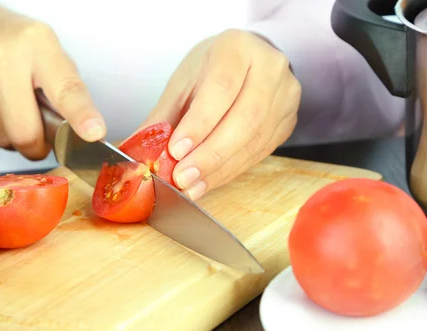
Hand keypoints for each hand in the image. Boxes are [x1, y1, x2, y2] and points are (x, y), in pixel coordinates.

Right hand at [0, 0, 105, 159]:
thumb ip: (66, 92)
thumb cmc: (11, 45)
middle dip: (35, 146)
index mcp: (38, 45)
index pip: (65, 88)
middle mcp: (2, 56)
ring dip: (8, 138)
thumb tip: (82, 134)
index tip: (93, 133)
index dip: (81, 115)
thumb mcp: (48, 54)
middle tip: (37, 138)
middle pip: (24, 131)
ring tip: (7, 111)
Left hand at [142, 29, 300, 199]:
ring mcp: (285, 97)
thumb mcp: (182, 84)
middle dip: (211, 154)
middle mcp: (270, 68)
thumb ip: (163, 117)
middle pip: (246, 118)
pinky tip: (208, 181)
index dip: (200, 123)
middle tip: (183, 177)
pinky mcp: (288, 122)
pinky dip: (230, 171)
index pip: (222, 88)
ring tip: (192, 186)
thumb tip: (138, 152)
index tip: (176, 150)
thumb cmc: (210, 70)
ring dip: (220, 169)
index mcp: (238, 48)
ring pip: (255, 140)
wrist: (246, 63)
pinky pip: (260, 153)